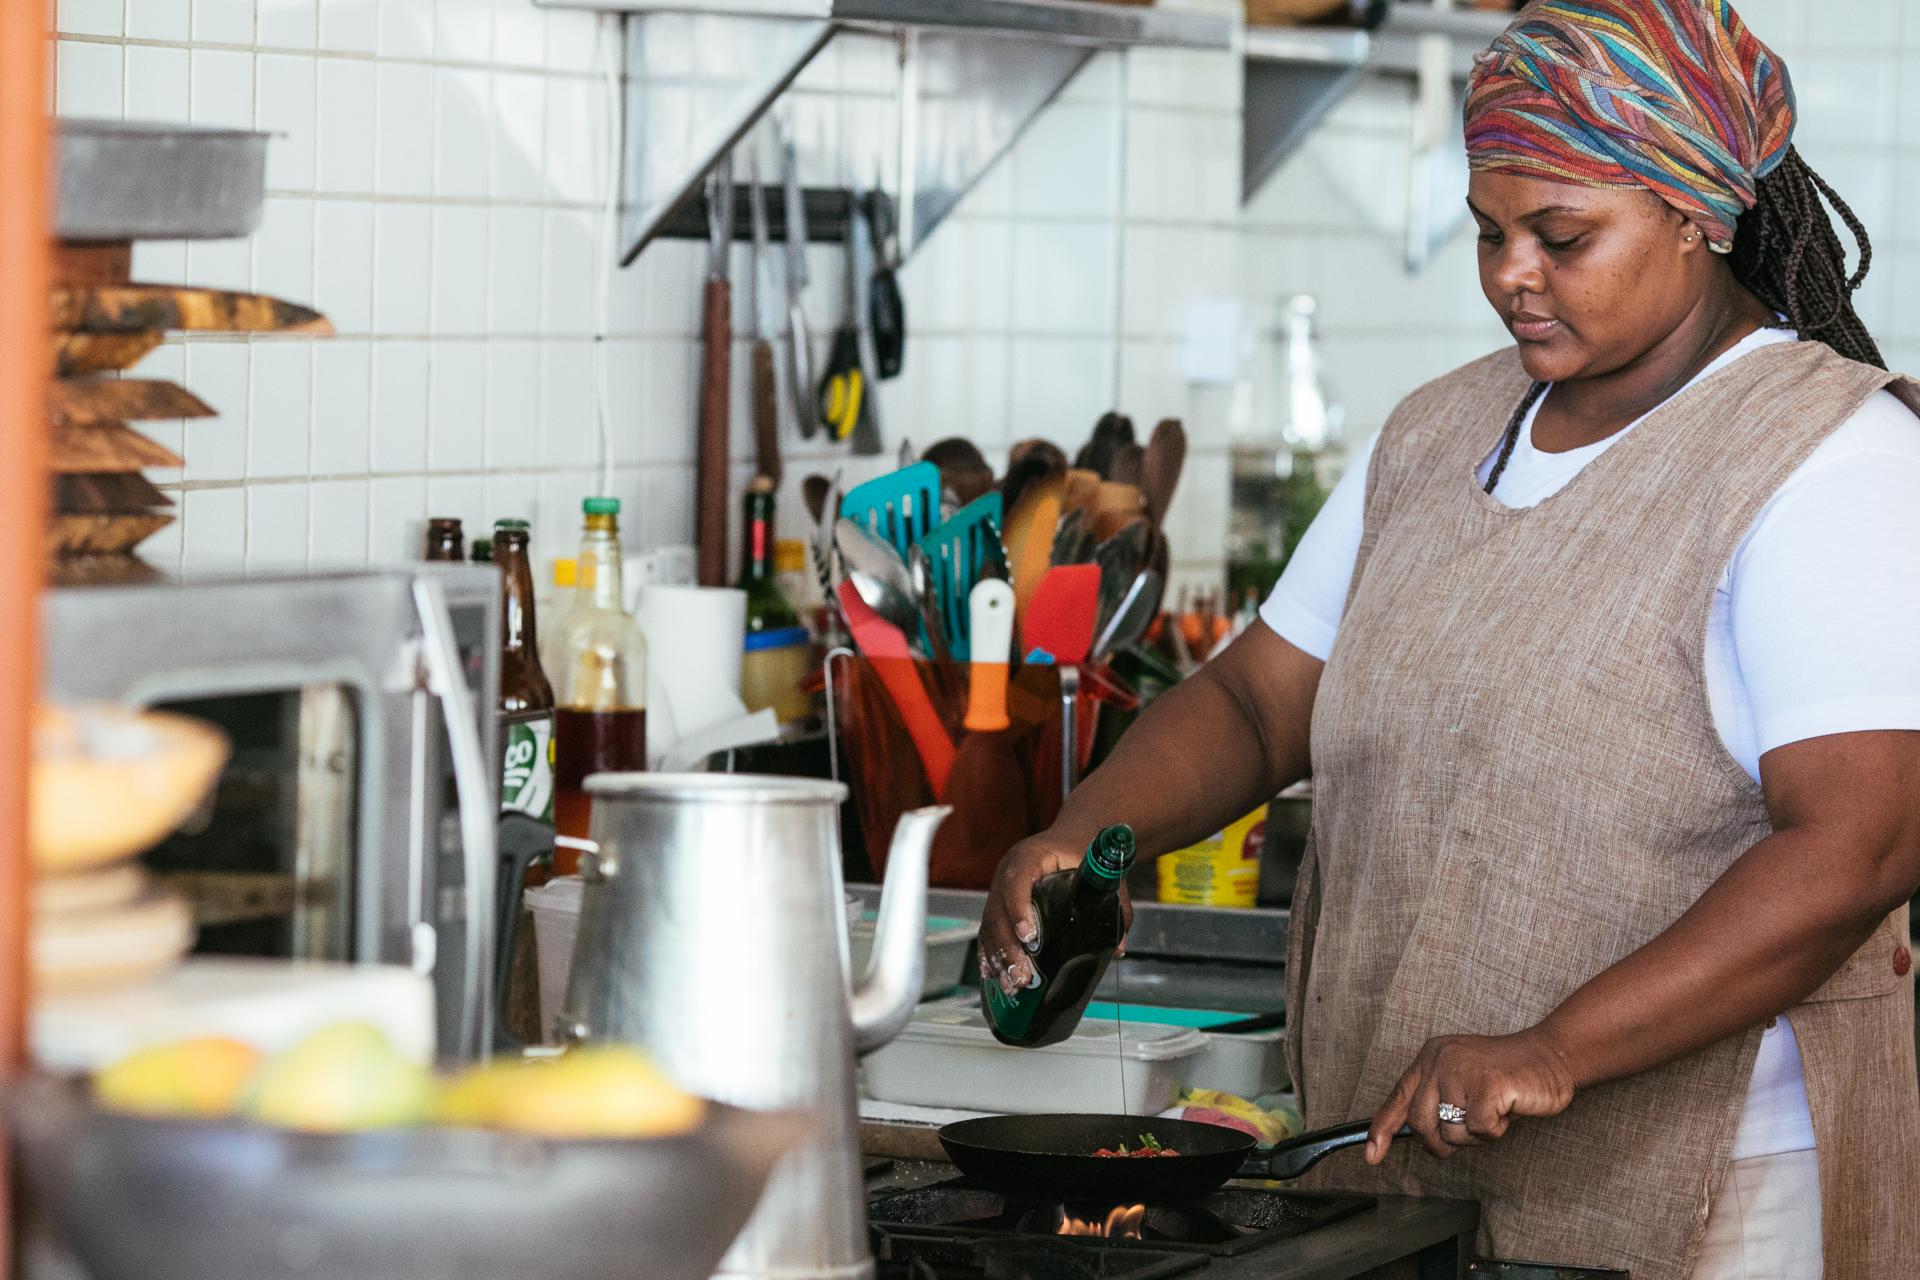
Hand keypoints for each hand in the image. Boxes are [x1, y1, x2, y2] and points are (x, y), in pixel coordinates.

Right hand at [977, 833, 1132, 997]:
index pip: (1017, 881)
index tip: (1030, 938)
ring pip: (990, 926)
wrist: (1071, 837)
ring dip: (999, 958)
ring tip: (1015, 986)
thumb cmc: (1084, 852)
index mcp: (1029, 857)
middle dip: (1009, 948)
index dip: (1019, 909)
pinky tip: (998, 977)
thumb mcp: (1103, 873)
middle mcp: (1007, 871)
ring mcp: (999, 889)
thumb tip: (1119, 949)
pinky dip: (991, 956)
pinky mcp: (997, 905)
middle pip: (998, 912)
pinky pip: (988, 932)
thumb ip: (1116, 907)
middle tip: (1025, 978)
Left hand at [1365, 1028, 1577, 1161]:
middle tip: (1470, 1133)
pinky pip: (1479, 1129)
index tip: (1371, 1156)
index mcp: (1431, 1057)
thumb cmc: (1508, 1076)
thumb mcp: (1463, 1082)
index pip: (1398, 1097)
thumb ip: (1438, 1101)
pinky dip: (1496, 1130)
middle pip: (1421, 1124)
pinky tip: (1507, 1109)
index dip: (1381, 1129)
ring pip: (1451, 1131)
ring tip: (1494, 1111)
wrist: (1552, 1056)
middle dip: (1442, 1143)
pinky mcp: (1487, 1084)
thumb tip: (1413, 1135)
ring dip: (1475, 1135)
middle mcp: (1440, 1059)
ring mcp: (1462, 1070)